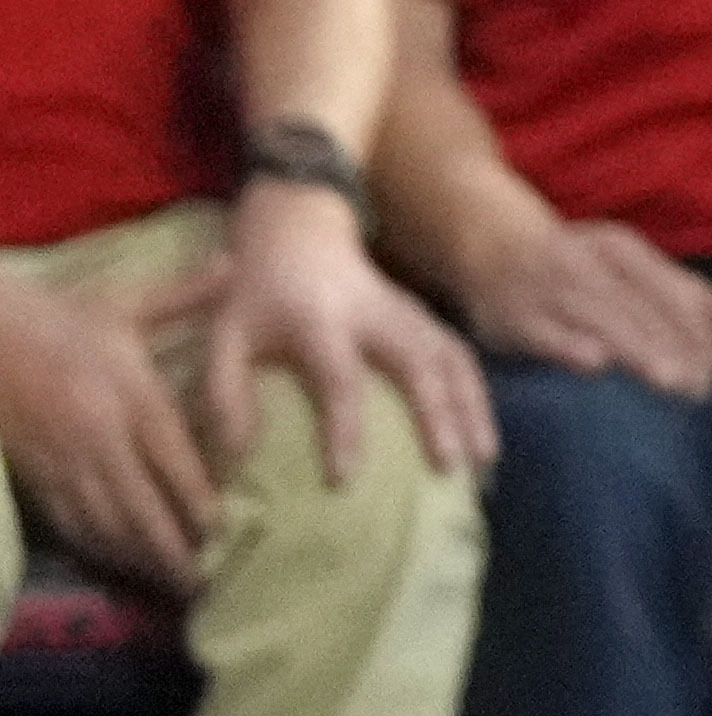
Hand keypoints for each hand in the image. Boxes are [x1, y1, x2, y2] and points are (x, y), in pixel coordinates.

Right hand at [0, 269, 219, 587]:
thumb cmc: (57, 319)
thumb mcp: (122, 304)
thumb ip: (183, 296)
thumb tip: (235, 264)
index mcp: (128, 396)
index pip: (172, 461)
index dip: (197, 502)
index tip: (222, 531)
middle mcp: (98, 436)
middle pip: (142, 505)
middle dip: (172, 547)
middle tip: (204, 581)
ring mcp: (62, 459)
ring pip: (105, 521)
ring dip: (138, 557)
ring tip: (171, 585)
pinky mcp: (34, 472)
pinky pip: (69, 519)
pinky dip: (98, 547)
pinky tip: (120, 564)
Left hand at [200, 188, 492, 491]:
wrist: (298, 236)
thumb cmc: (257, 298)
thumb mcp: (223, 336)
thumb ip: (224, 393)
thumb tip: (237, 458)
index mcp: (320, 321)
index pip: (338, 379)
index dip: (342, 430)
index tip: (343, 479)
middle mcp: (375, 315)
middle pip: (419, 363)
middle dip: (439, 415)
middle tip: (450, 467)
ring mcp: (409, 313)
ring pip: (453, 359)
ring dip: (473, 408)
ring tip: (484, 460)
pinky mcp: (426, 316)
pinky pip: (462, 356)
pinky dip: (479, 396)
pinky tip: (484, 435)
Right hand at [473, 211, 711, 393]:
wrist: (487, 241)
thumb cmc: (569, 260)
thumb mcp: (625, 261)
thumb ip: (677, 288)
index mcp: (620, 251)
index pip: (667, 292)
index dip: (695, 330)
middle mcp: (588, 267)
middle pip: (639, 310)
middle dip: (673, 348)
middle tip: (702, 386)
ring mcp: (549, 292)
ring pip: (600, 320)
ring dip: (637, 349)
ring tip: (669, 380)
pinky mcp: (514, 320)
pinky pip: (543, 334)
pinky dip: (569, 346)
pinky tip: (596, 364)